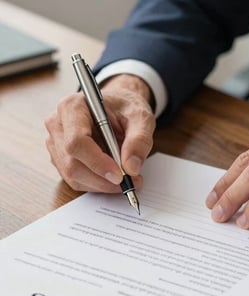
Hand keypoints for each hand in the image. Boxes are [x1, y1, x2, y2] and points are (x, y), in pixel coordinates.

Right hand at [45, 74, 154, 192]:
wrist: (119, 107)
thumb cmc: (126, 107)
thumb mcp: (141, 118)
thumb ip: (139, 140)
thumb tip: (131, 167)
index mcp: (73, 106)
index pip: (77, 141)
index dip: (97, 162)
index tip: (120, 175)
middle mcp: (58, 124)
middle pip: (72, 163)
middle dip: (103, 179)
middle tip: (131, 182)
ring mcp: (56, 143)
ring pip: (73, 175)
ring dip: (101, 184)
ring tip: (127, 179)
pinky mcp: (61, 158)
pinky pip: (76, 179)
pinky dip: (97, 184)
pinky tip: (113, 178)